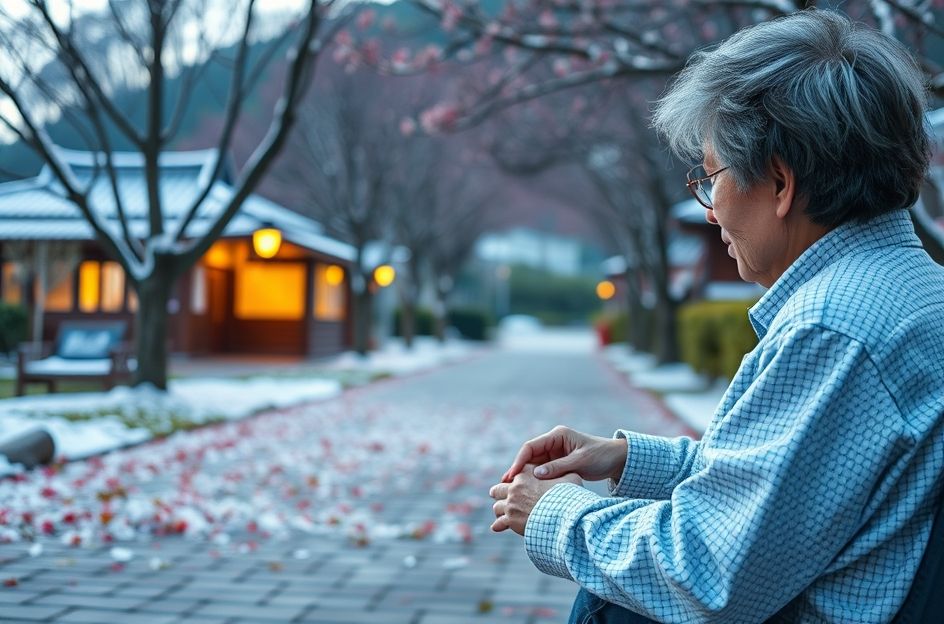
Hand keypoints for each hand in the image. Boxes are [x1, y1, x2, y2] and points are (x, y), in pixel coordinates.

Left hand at [489, 464, 581, 535]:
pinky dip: (498, 525)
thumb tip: (566, 471)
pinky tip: (498, 527)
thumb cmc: (568, 495)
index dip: (516, 479)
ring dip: (500, 509)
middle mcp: (515, 487)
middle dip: (499, 493)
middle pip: (498, 489)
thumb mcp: (571, 476)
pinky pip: (498, 523)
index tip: (517, 484)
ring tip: (502, 513)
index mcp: (527, 474)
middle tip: (502, 497)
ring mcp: (511, 504)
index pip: (515, 473)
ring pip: (496, 506)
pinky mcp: (510, 520)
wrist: (562, 515)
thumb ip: (563, 472)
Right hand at [501, 425, 627, 483]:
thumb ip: (558, 467)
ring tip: (513, 491)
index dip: (519, 461)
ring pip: (534, 465)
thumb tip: (536, 474)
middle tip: (506, 485)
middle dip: (518, 471)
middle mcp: (553, 443)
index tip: (512, 475)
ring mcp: (555, 453)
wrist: (617, 460)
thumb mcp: (580, 461)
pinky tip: (528, 491)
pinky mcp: (558, 464)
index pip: (531, 447)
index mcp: (557, 435)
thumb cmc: (601, 455)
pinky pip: (542, 472)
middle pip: (529, 457)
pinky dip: (535, 481)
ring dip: (525, 477)